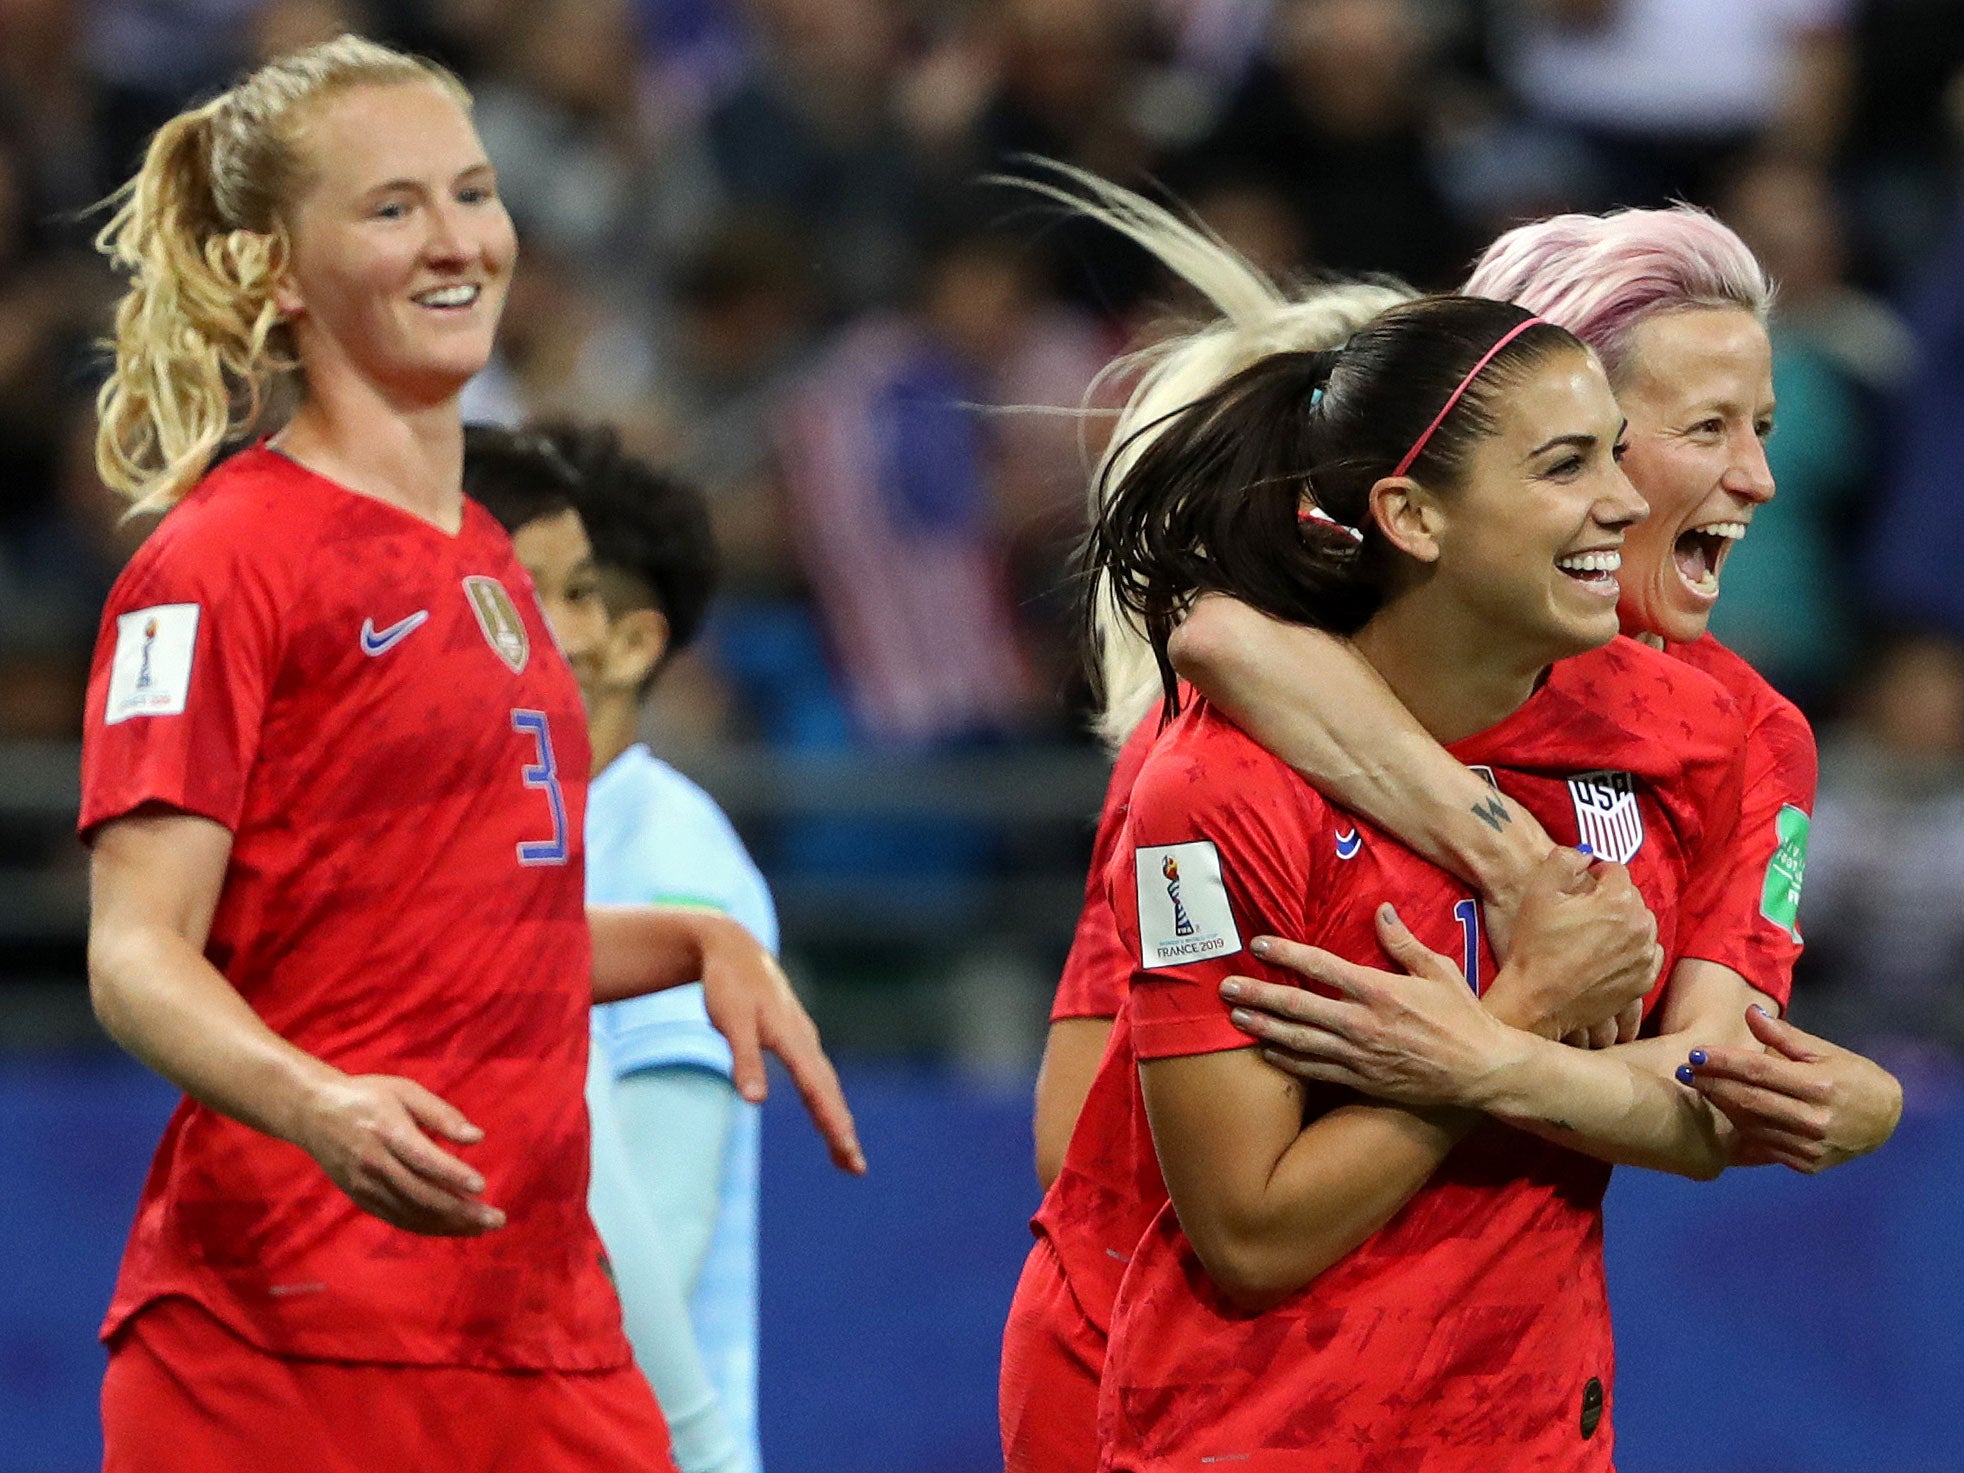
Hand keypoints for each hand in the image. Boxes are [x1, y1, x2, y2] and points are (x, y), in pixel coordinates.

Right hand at [295, 1073, 504, 1235]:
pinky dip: (427, 1227)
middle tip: (496, 1219)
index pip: (423, 1159)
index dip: (453, 1174)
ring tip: (482, 1227)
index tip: (482, 1186)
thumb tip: (477, 1137)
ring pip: (411, 1213)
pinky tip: (452, 1227)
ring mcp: (365, 1185)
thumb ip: (441, 1114)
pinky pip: (398, 1218)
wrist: (314, 1113)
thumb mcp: (405, 1091)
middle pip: (421, 1194)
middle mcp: (375, 1163)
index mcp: (387, 1131)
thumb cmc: (368, 1096)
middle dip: (461, 1211)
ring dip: (449, 1224)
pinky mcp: (361, 1198)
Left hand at [697, 917, 866, 1174]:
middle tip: (856, 1168)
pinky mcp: (795, 1039)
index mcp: (793, 1039)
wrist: (733, 947)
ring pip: (825, 1086)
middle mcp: (805, 1040)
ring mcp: (802, 1039)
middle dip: (841, 1130)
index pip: (818, 1089)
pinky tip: (826, 1115)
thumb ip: (744, 1061)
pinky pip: (815, 1077)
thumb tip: (756, 1101)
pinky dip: (824, 1101)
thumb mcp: (731, 1022)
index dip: (833, 1122)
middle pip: (828, 1092)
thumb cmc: (729, 985)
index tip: (848, 1150)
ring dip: (836, 1120)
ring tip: (845, 1155)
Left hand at [1219, 903, 1517, 1106]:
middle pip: (1298, 1007)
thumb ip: (1403, 943)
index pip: (1321, 967)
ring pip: (1299, 1041)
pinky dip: (1288, 1061)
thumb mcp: (1438, 970)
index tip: (1259, 945)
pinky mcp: (1362, 1081)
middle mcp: (1362, 1023)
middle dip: (1258, 996)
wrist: (1483, 1071)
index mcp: (1379, 990)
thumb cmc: (1462, 1016)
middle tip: (1226, 988)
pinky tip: (1267, 1052)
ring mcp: (1359, 1055)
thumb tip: (1380, 911)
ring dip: (1264, 1029)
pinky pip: (1316, 1071)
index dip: (1286, 954)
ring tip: (1235, 1019)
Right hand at [1485, 849, 1660, 1044]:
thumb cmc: (1535, 946)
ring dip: (1624, 923)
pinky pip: (1647, 954)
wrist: (1538, 999)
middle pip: (1632, 897)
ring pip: (1642, 925)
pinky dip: (1633, 949)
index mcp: (1618, 900)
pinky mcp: (1643, 981)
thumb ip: (1563, 860)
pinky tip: (1609, 955)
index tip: (1581, 884)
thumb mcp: (1538, 892)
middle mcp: (1641, 926)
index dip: (1596, 872)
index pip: (1616, 870)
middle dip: (1612, 898)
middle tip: (1585, 911)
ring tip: (1597, 934)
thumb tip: (1584, 854)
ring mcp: (1645, 957)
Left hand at [1682, 1007, 1903, 1172]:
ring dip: (1721, 1104)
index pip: (1759, 1071)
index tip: (1695, 1053)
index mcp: (1820, 1085)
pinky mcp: (1807, 1164)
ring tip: (1699, 1086)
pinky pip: (1763, 1143)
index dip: (1723, 1062)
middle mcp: (1814, 1119)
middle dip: (1712, 1084)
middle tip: (1684, 1071)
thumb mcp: (1825, 1050)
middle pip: (1749, 1099)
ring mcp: (1810, 1146)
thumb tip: (1750, 1011)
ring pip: (1752, 1123)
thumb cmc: (1853, 1077)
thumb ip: (1784, 1035)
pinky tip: (1726, 1109)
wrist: (1886, 1121)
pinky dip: (1741, 1125)